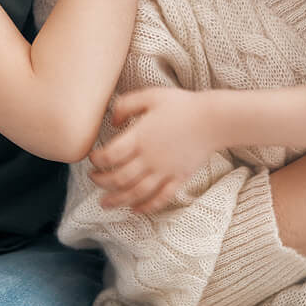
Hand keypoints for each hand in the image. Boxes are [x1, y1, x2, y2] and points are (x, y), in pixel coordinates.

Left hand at [87, 87, 215, 212]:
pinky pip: (160, 198)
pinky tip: (135, 209)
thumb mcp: (151, 96)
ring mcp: (164, 171)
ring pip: (135, 192)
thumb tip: (113, 121)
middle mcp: (149, 158)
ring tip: (105, 204)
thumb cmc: (182, 105)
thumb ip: (127, 105)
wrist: (213, 119)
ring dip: (117, 200)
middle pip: (119, 178)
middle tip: (94, 179)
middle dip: (102, 182)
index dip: (97, 160)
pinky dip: (146, 207)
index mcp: (140, 137)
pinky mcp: (178, 178)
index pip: (110, 155)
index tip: (92, 158)